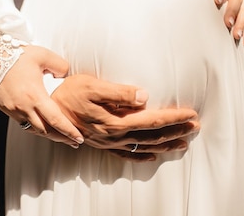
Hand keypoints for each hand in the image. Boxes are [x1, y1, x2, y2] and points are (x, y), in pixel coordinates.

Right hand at [0, 45, 83, 147]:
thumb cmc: (17, 55)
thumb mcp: (43, 55)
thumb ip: (60, 65)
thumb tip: (65, 75)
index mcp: (35, 95)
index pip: (56, 119)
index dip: (69, 131)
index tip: (79, 138)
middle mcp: (24, 107)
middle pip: (46, 131)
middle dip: (62, 138)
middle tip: (75, 142)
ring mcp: (14, 110)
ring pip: (33, 130)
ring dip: (49, 135)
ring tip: (61, 137)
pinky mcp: (6, 109)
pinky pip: (23, 123)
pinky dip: (36, 127)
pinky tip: (44, 126)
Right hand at [52, 74, 199, 161]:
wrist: (47, 108)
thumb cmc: (70, 92)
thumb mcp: (93, 86)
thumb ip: (120, 92)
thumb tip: (145, 96)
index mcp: (116, 121)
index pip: (152, 119)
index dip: (173, 117)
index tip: (191, 114)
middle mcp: (114, 135)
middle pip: (152, 135)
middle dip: (176, 131)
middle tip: (196, 127)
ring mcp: (108, 142)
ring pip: (144, 146)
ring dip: (165, 144)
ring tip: (184, 143)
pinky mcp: (102, 143)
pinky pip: (127, 154)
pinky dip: (142, 156)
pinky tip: (153, 157)